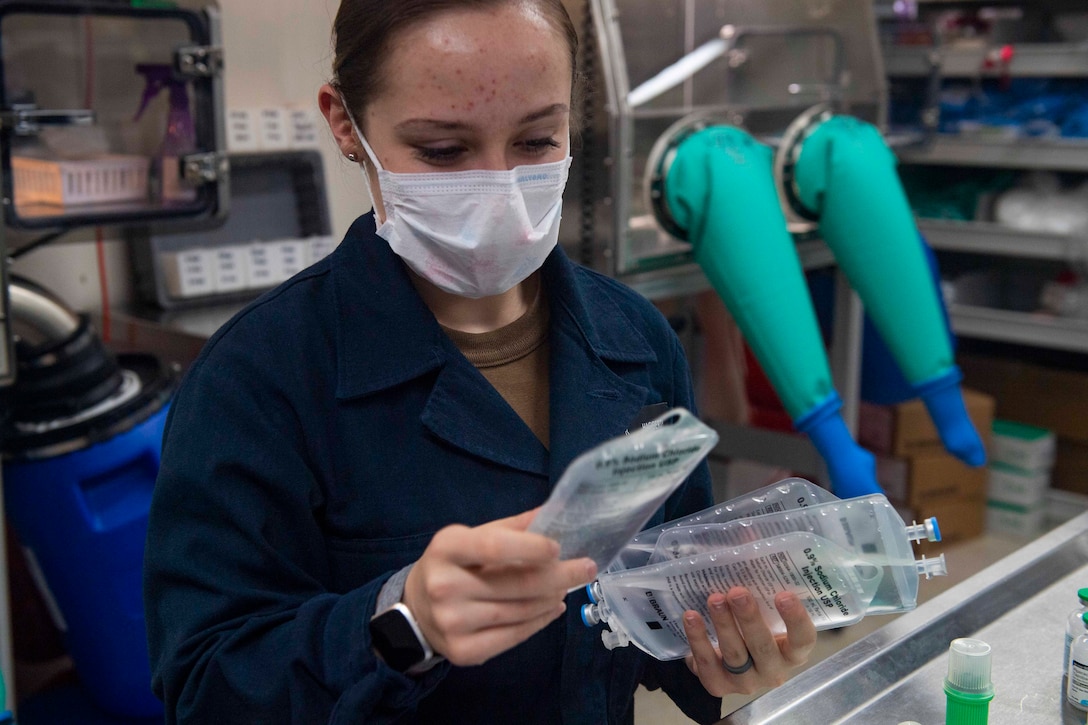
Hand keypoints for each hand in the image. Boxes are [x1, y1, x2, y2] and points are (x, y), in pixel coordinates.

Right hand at [403, 508, 596, 666]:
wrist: (417, 609)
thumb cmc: (453, 564)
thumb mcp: (471, 537)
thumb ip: (512, 528)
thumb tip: (554, 513)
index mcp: (447, 548)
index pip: (494, 547)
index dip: (530, 548)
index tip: (559, 548)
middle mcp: (445, 586)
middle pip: (516, 584)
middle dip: (560, 576)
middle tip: (586, 568)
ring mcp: (453, 623)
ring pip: (520, 612)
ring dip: (551, 598)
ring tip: (567, 587)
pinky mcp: (463, 651)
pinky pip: (514, 637)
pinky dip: (540, 622)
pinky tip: (552, 609)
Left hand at [682, 587, 816, 696]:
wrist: (725, 659)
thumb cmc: (751, 626)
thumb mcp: (761, 607)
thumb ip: (759, 576)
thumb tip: (749, 537)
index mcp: (792, 652)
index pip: (803, 640)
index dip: (796, 620)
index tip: (784, 594)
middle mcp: (773, 671)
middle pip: (763, 648)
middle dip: (749, 619)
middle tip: (737, 592)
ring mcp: (746, 682)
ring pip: (735, 656)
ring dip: (723, 625)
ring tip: (714, 599)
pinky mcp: (719, 686)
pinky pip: (708, 665)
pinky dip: (698, 640)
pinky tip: (691, 617)